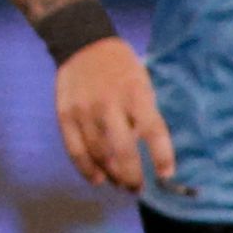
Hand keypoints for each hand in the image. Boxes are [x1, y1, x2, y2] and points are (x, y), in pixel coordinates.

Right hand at [55, 35, 173, 190]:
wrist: (83, 45)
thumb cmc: (122, 69)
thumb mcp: (142, 84)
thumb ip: (144, 114)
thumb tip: (146, 151)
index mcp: (135, 93)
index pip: (153, 130)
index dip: (161, 156)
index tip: (166, 175)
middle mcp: (109, 104)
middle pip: (123, 150)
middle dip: (132, 176)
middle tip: (137, 188)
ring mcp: (84, 110)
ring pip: (99, 154)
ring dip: (112, 175)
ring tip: (120, 184)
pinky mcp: (65, 115)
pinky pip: (75, 149)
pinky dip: (86, 169)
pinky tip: (97, 179)